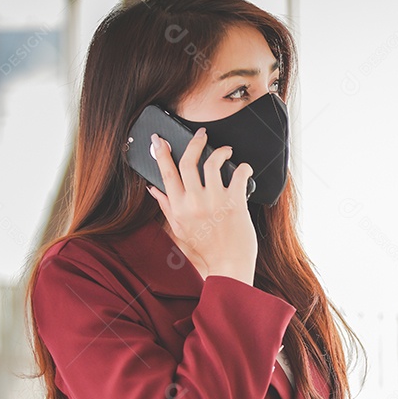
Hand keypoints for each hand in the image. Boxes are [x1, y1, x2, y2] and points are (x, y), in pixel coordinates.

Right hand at [145, 128, 256, 284]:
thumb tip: (153, 188)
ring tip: (226, 151)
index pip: (166, 172)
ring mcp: (215, 201)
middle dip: (194, 142)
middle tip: (201, 135)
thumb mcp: (180, 229)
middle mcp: (194, 202)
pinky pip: (238, 174)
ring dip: (220, 151)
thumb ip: (167, 206)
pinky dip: (243, 167)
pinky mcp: (235, 203)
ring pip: (213, 163)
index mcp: (179, 207)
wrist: (230, 264)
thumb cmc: (207, 248)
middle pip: (189, 161)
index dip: (161, 152)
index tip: (159, 139)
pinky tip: (244, 168)